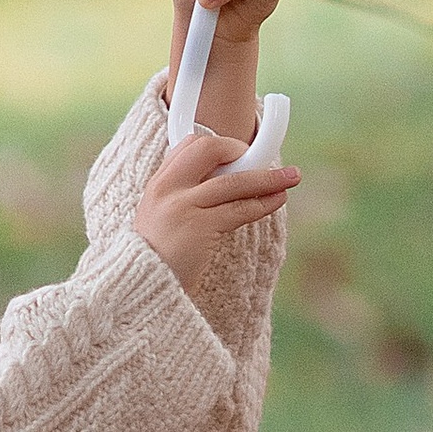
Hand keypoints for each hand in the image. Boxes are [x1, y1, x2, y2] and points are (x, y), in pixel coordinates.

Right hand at [135, 124, 297, 293]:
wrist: (141, 287)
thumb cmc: (154, 258)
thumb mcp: (159, 217)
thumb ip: (182, 196)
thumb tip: (223, 182)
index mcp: (158, 183)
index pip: (189, 145)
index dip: (218, 145)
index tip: (238, 155)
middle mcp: (168, 189)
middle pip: (209, 150)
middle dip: (240, 150)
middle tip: (263, 160)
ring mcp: (183, 207)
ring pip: (234, 181)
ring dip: (267, 178)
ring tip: (291, 178)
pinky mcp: (200, 228)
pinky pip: (239, 209)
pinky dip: (263, 203)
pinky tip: (277, 200)